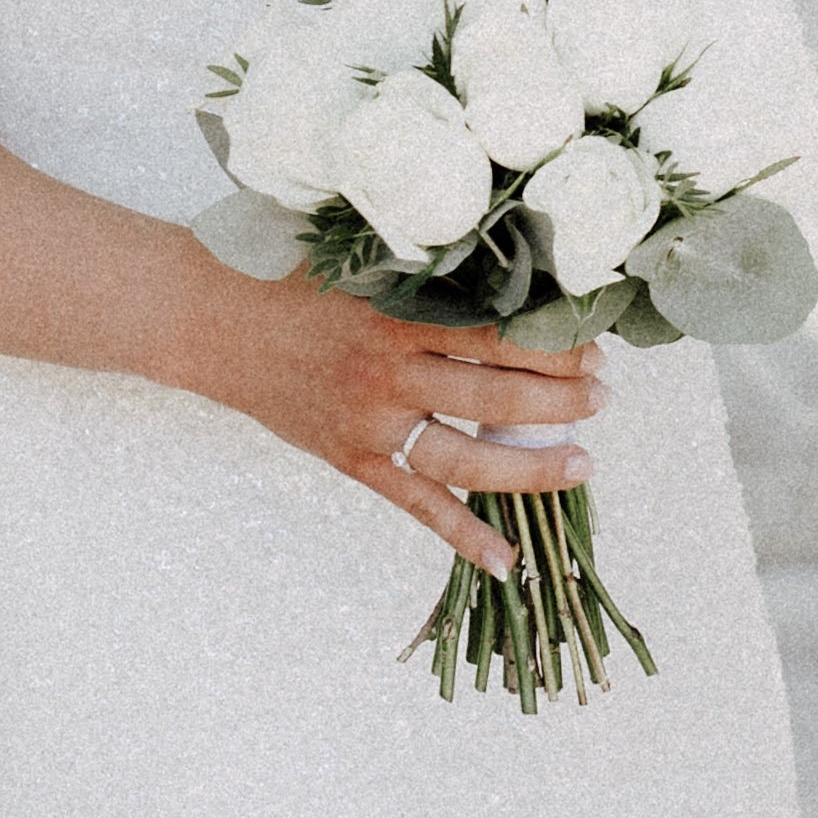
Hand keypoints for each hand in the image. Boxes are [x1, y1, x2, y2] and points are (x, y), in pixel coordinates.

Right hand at [187, 264, 611, 572]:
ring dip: (532, 467)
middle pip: (495, 396)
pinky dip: (463, 535)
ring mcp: (371, 424)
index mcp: (398, 315)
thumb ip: (429, 271)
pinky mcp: (353, 461)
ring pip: (467, 459)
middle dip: (562, 400)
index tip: (593, 344)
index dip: (553, 345)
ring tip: (583, 464)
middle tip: (604, 397)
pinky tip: (507, 558)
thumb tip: (513, 271)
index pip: (497, 335)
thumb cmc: (290, 279)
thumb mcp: (363, 259)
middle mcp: (388, 373)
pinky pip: (417, 506)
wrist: (212, 322)